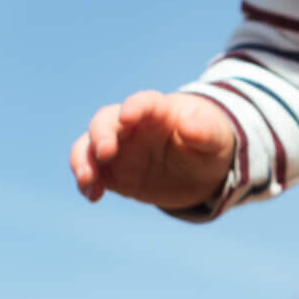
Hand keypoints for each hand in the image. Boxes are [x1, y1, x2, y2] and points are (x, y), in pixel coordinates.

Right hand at [69, 90, 238, 211]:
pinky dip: (87, 183)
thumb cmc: (209, 144)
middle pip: (106, 121)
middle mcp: (131, 126)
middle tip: (106, 152)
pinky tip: (93, 196)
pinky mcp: (113, 172)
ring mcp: (119, 148)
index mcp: (158, 110)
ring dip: (83, 160)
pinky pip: (93, 174)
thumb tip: (188, 125)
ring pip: (90, 146)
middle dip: (101, 134)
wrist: (201, 170)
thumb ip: (204, 131)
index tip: (128, 117)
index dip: (134, 107)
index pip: (142, 102)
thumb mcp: (215, 138)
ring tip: (88, 181)